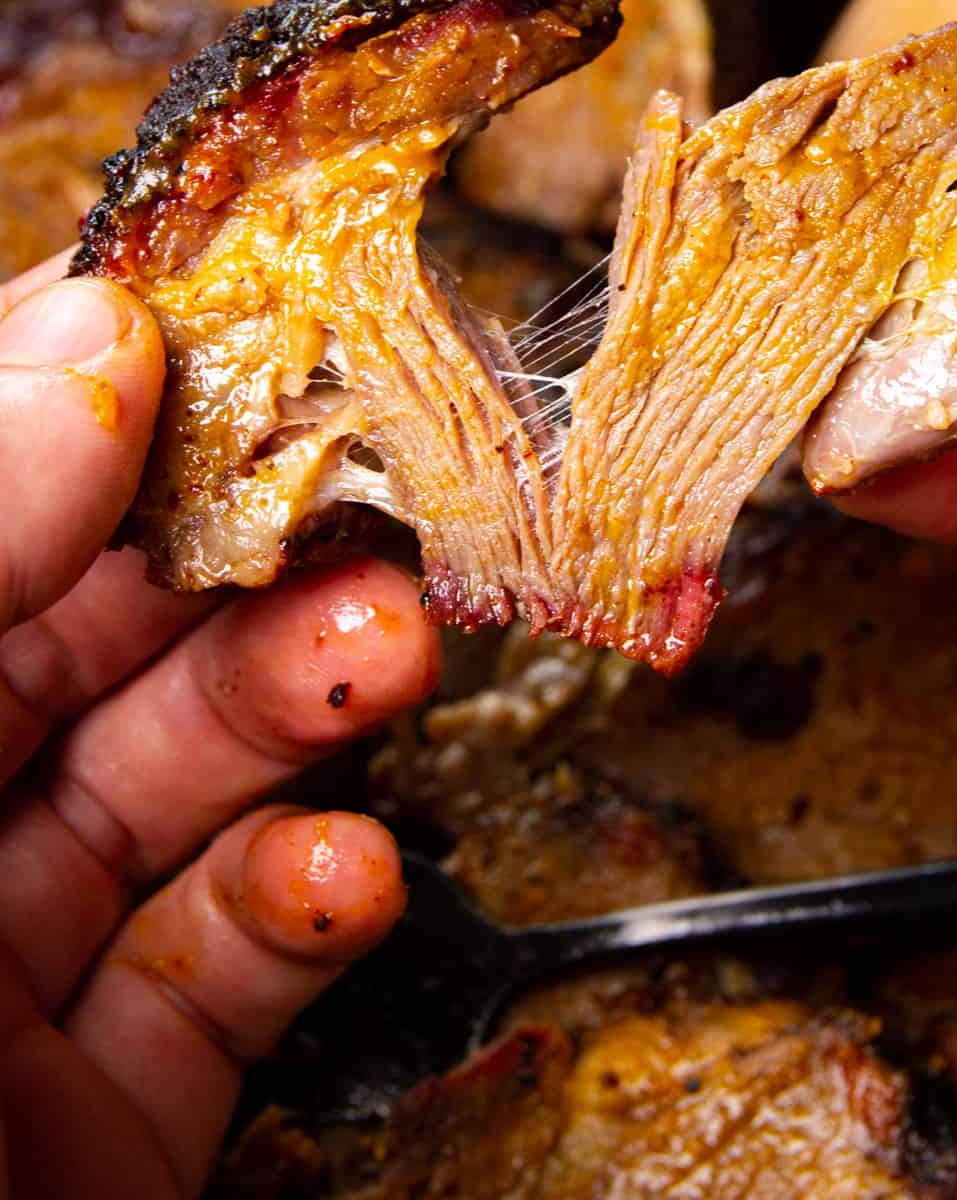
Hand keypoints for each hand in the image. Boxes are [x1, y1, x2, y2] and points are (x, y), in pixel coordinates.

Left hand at [0, 254, 439, 1197]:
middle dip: (235, 555)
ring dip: (297, 707)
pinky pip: (216, 975)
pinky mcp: (95, 1119)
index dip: (79, 398)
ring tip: (388, 655)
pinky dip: (298, 904)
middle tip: (368, 495)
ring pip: (169, 785)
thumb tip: (82, 339)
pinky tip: (339, 868)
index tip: (225, 329)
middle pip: (76, 631)